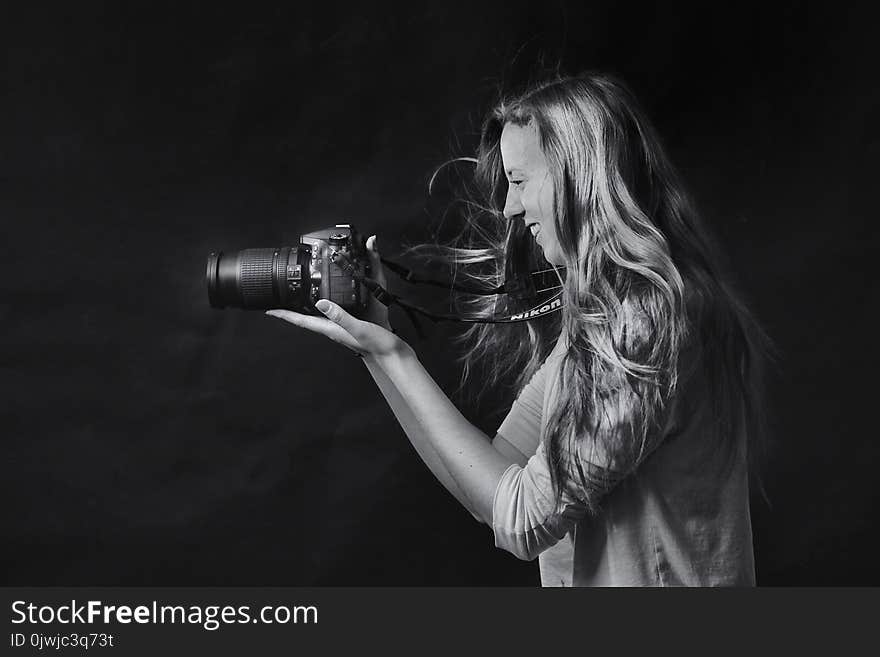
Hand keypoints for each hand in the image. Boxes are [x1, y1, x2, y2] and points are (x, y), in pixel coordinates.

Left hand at [265, 235, 407, 358]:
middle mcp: (334, 328)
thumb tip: (320, 303)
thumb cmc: (377, 345)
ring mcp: (343, 325)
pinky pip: (335, 310)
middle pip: (306, 317)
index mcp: (331, 329)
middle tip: (279, 299)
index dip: (285, 315)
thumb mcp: (358, 328)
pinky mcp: (353, 322)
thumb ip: (340, 316)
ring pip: (319, 314)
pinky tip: (331, 294)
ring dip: (307, 305)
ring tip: (297, 294)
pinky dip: (328, 301)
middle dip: (292, 309)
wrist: (393, 354)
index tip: (269, 309)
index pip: (302, 321)